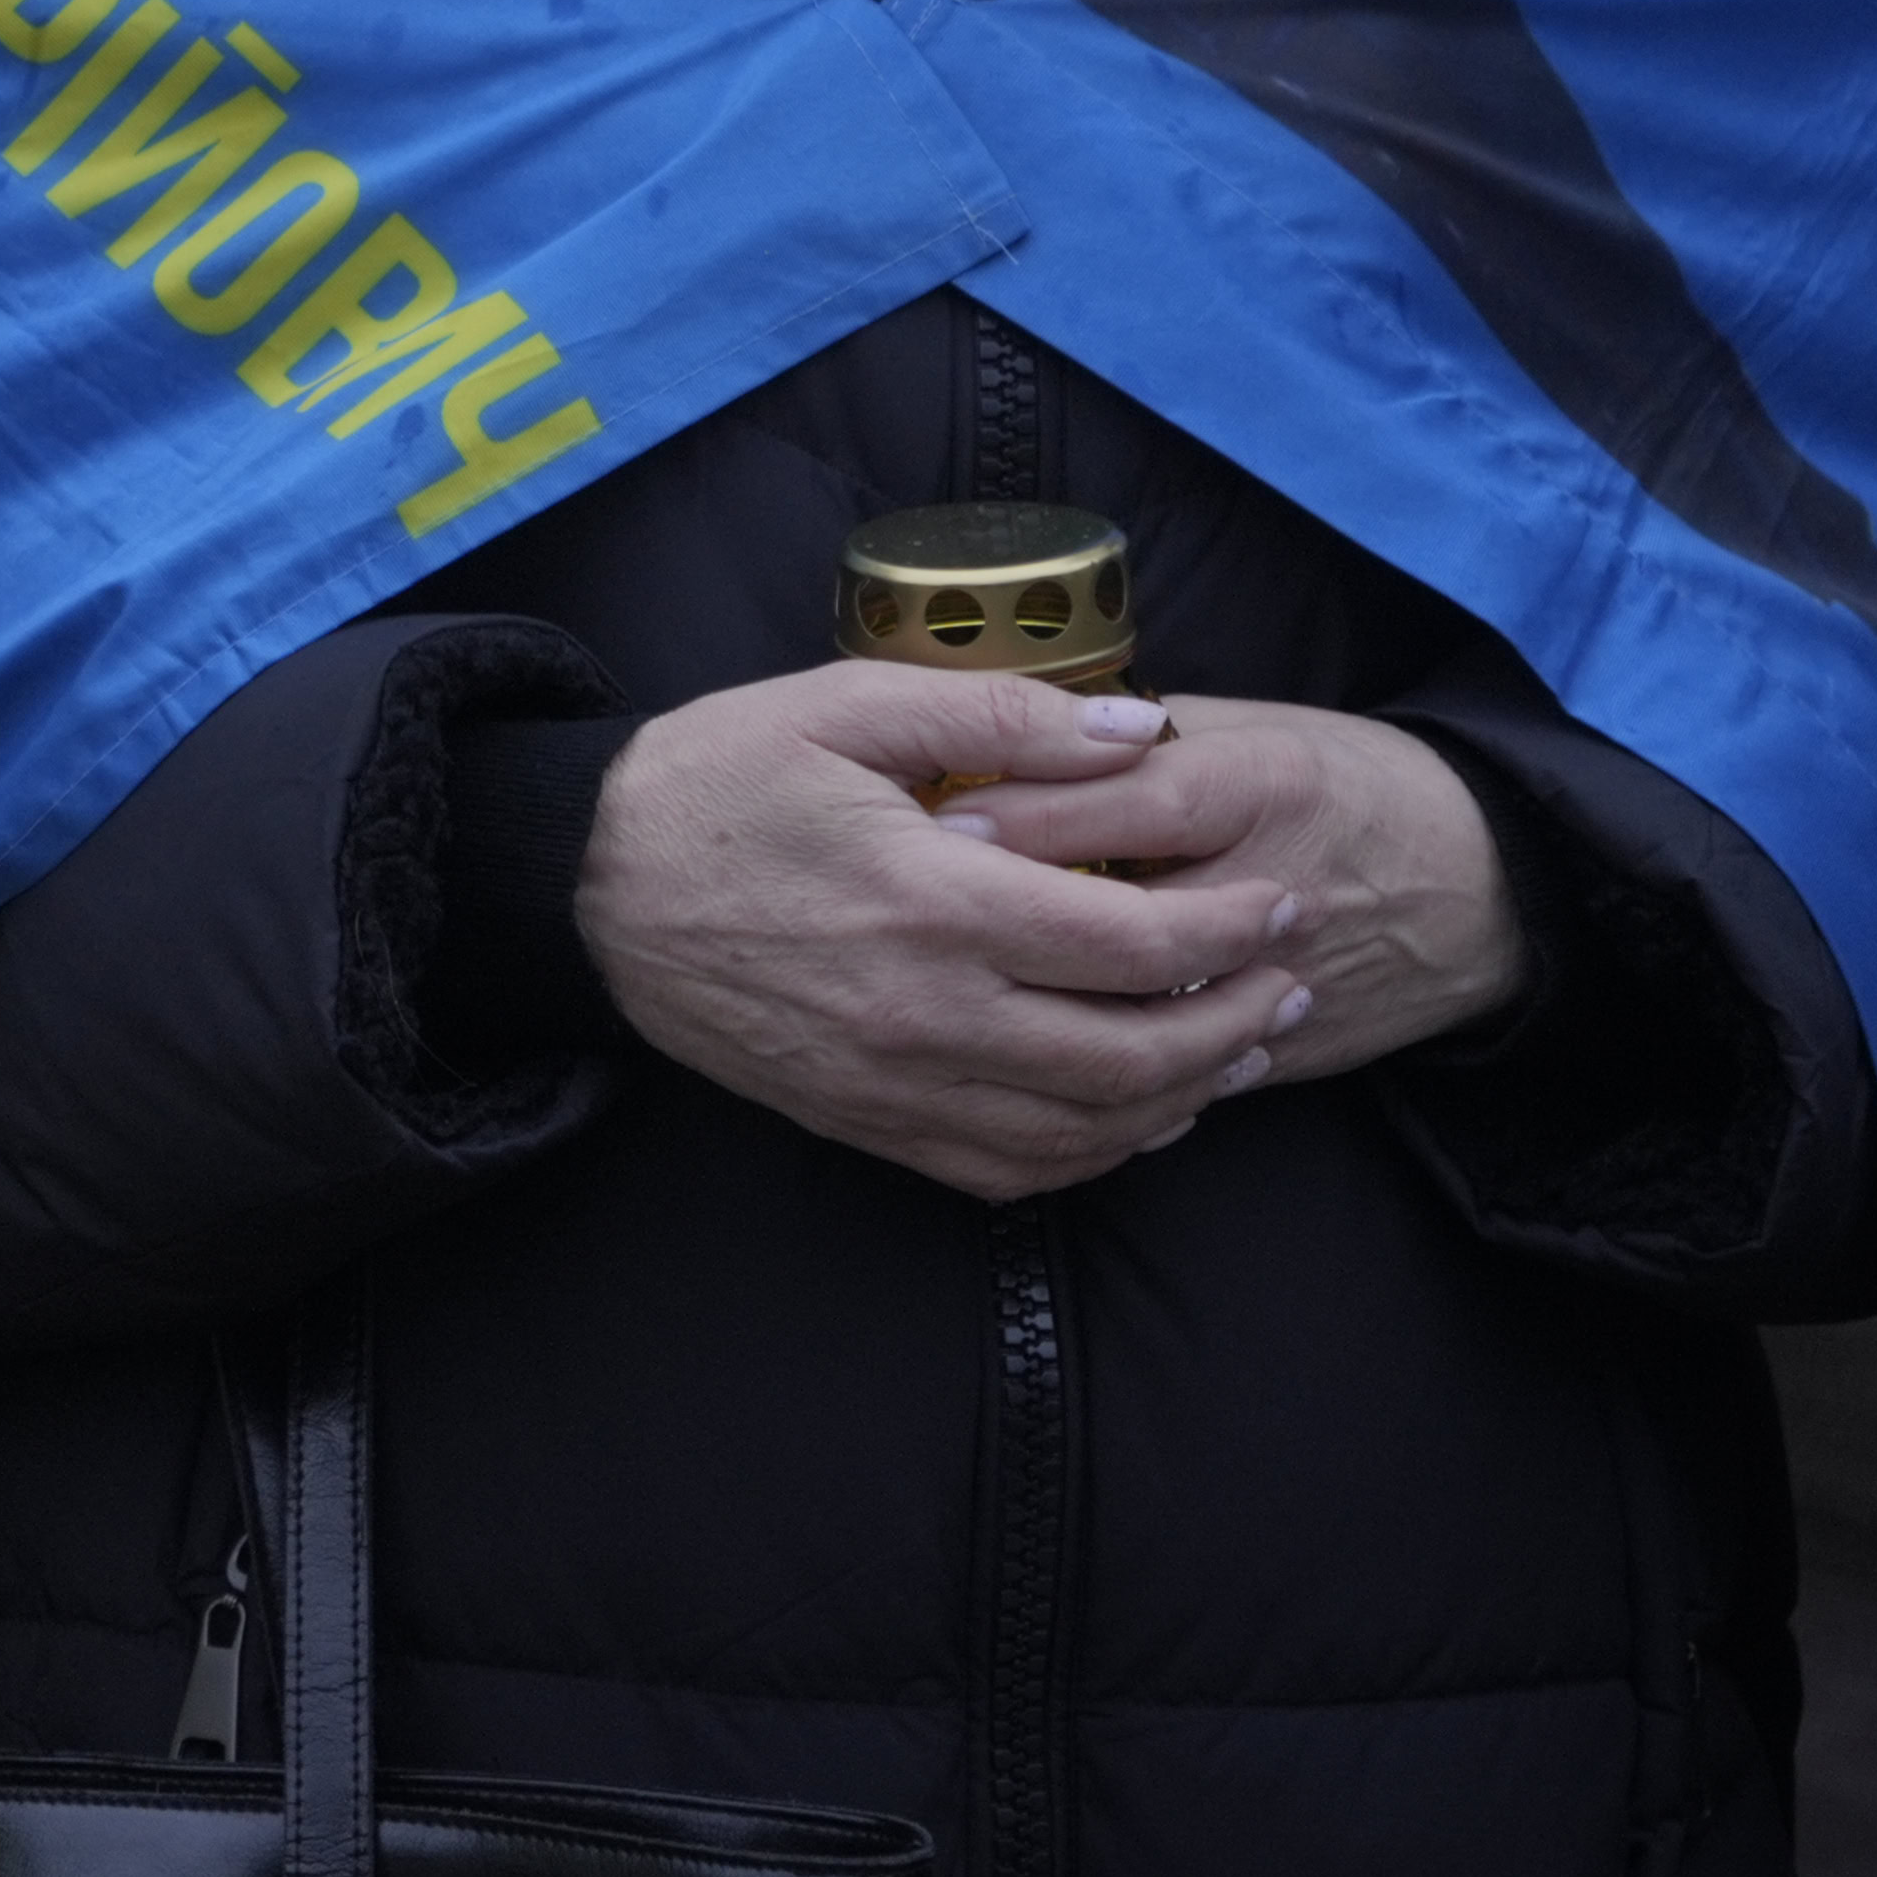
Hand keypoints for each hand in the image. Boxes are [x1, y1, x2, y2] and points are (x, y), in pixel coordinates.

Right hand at [577, 665, 1312, 1201]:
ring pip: (1089, 1127)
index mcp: (936, 898)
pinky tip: (1135, 1118)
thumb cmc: (714, 782)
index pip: (1136, 939)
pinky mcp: (867, 1123)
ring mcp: (898, 1082)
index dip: (1235, 928)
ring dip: (1187, 1097)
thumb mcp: (840, 705)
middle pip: (1136, 1052)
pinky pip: (1013, 1172)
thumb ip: (997, 716)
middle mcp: (930, 1011)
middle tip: (1292, 983)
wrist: (584, 890)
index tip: (1283, 903)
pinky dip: (1097, 1156)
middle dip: (1239, 1022)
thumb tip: (1138, 731)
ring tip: (1240, 1050)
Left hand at [938, 698, 1528, 1080]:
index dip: (1029, 813)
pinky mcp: (1291, 1052)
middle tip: (924, 914)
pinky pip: (1180, 1081)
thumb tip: (1026, 736)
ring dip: (1053, 1006)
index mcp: (1264, 786)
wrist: (1481, 889)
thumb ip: (1144, 734)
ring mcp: (1288, 982)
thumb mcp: (1255, 726)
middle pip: (1128, 919)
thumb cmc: (1346, 784)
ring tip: (962, 989)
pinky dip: (1105, 1073)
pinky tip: (1031, 1053)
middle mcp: (1276, 886)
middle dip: (1018, 919)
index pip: (1130, 802)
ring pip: (1150, 1014)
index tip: (939, 820)